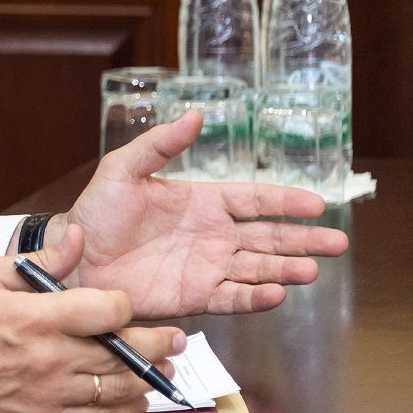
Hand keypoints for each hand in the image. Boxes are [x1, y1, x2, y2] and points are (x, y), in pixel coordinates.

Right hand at [0, 225, 184, 412]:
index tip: (124, 304)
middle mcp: (51, 358)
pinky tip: (136, 400)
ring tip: (164, 369)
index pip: (106, 310)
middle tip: (176, 337)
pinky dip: (125, 411)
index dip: (125, 305)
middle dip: (158, 344)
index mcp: (37, 317)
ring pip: (119, 389)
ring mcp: (51, 394)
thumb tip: (76, 238)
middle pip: (124, 353)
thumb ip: (37, 259)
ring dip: (148, 379)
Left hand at [64, 111, 349, 318]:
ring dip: (286, 269)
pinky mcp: (195, 296)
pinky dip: (255, 298)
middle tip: (338, 243)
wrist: (74, 258)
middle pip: (268, 237)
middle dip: (303, 239)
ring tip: (312, 269)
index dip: (285, 201)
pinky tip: (277, 294)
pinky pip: (233, 298)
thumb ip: (160, 144)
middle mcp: (212, 235)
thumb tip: (195, 114)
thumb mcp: (123, 169)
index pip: (254, 199)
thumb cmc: (97, 211)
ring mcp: (207, 267)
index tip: (318, 204)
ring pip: (258, 269)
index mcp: (201, 202)